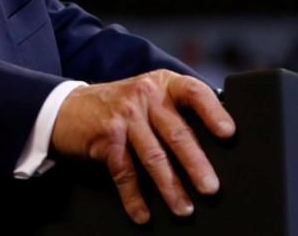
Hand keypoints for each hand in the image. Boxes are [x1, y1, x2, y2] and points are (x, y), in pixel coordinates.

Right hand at [49, 70, 234, 224]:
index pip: (194, 92)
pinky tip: (143, 213)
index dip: (213, 112)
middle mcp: (144, 95)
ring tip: (184, 208)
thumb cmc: (119, 107)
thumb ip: (175, 110)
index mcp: (162, 84)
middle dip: (196, 164)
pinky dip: (134, 197)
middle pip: (176, 132)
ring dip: (170, 187)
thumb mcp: (148, 97)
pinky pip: (125, 171)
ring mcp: (124, 115)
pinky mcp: (106, 136)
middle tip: (211, 188)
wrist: (68, 108)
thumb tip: (217, 141)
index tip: (229, 133)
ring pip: (153, 156)